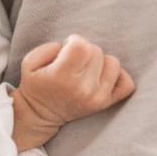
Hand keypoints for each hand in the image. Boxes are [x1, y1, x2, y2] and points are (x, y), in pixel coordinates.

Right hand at [12, 35, 135, 150]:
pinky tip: (101, 75)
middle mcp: (83, 88)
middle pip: (96, 51)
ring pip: (113, 63)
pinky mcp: (106, 103)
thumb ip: (49, 48)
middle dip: (84, 50)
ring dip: (99, 61)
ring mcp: (97, 97)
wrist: (40, 114)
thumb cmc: (35, 84)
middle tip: (72, 60)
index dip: (73, 41)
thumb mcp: (29, 62)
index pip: (81, 46)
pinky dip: (118, 75)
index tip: (66, 48)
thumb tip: (71, 46)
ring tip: (85, 68)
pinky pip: (127, 83)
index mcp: (61, 76)